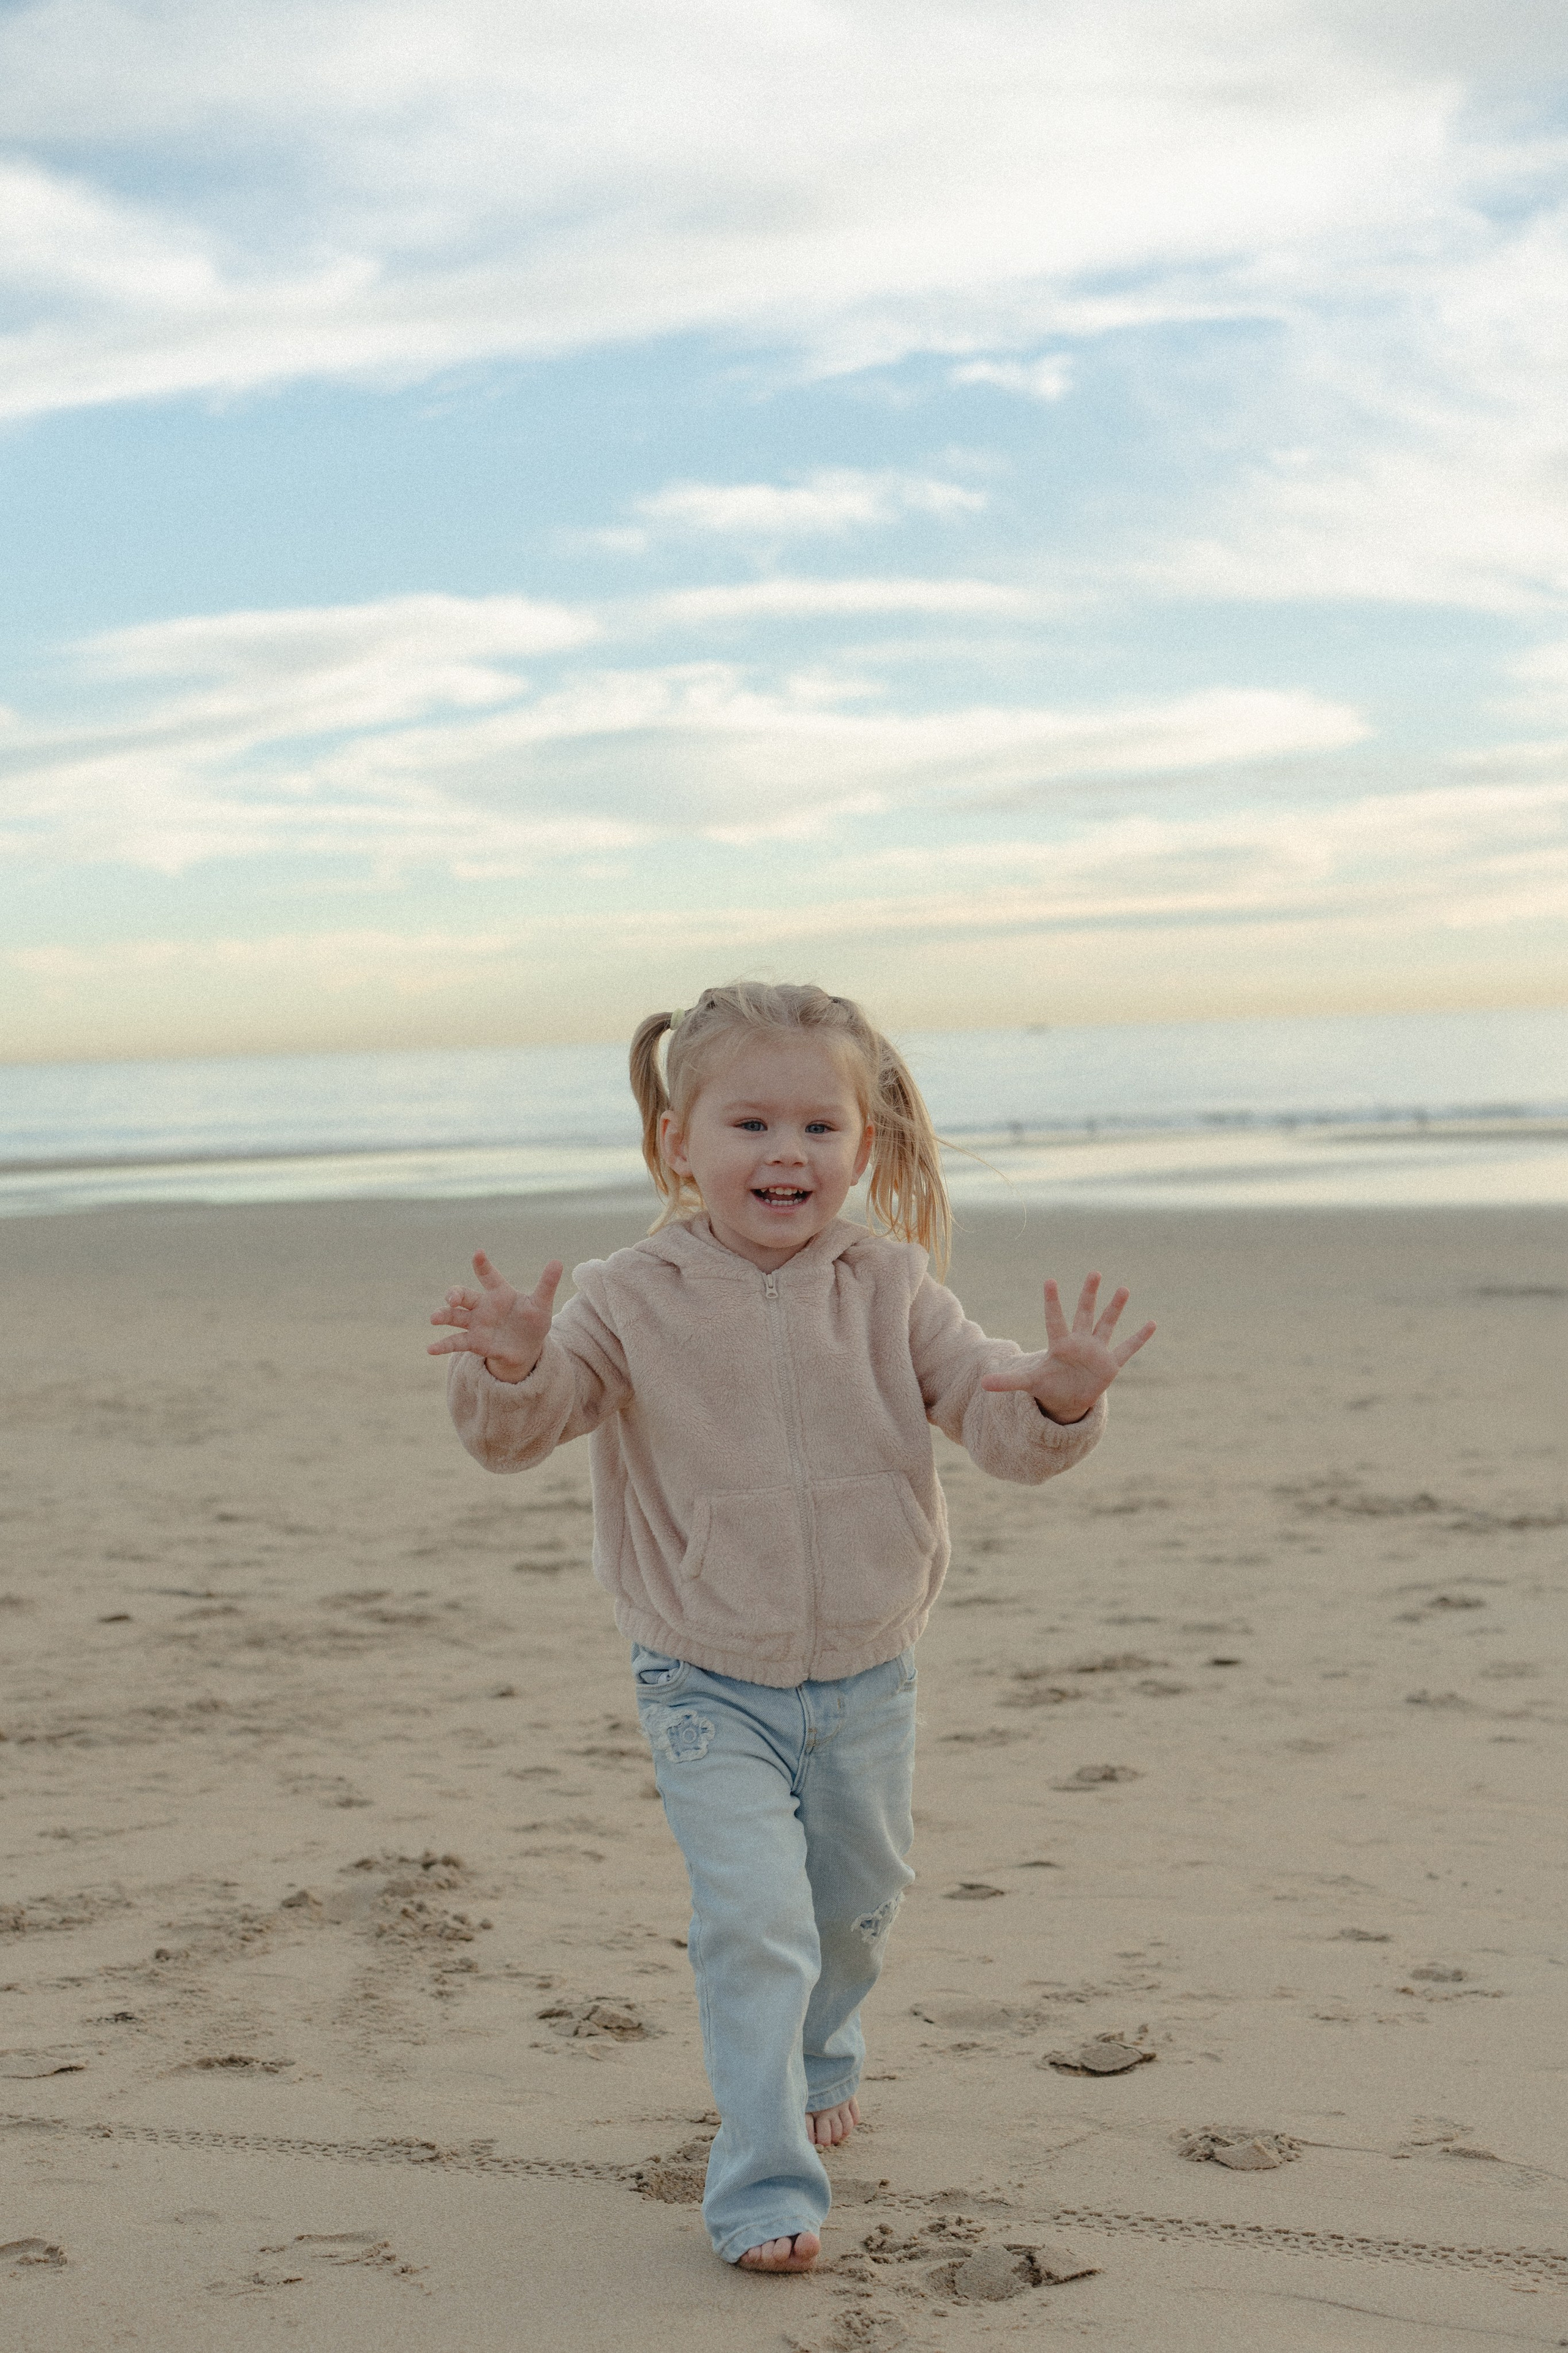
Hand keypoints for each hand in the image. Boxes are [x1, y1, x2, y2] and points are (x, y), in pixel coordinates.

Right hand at [427, 1251, 562, 1382]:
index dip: (483, 1264)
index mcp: (499, 1293)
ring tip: (434, 1318)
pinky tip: (430, 1349)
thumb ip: (546, 1284)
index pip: (489, 1276)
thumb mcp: (541, 1305)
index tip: (478, 1253)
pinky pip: (455, 1342)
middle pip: (464, 1295)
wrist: (527, 1348)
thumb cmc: (533, 1322)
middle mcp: (483, 1306)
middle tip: (452, 1298)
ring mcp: (476, 1324)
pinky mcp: (474, 1342)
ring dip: (443, 1315)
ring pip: (454, 1317)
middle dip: (455, 1294)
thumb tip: (559, 1262)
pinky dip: (442, 1345)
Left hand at [980, 1273, 1154, 1424]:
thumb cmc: (1049, 1384)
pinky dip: (1139, 1338)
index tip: (1049, 1281)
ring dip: (1115, 1309)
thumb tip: (983, 1383)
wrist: (1067, 1397)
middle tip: (1094, 1273)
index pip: (1054, 1320)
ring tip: (1123, 1289)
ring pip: (1107, 1325)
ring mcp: (1096, 1351)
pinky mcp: (1110, 1364)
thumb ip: (1008, 1381)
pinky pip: (1127, 1349)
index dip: (1052, 1303)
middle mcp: (1079, 1342)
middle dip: (1089, 1295)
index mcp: (1059, 1345)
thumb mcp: (1029, 1383)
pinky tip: (1152, 1323)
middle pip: (1084, 1314)